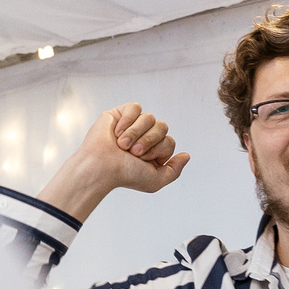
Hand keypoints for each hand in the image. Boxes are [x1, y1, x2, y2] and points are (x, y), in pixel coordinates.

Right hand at [35, 103, 188, 223]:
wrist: (101, 167)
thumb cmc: (124, 175)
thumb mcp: (155, 180)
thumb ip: (174, 171)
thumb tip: (186, 155)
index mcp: (153, 151)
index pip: (170, 141)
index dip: (158, 150)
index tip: (141, 160)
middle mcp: (144, 136)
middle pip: (163, 127)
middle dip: (149, 141)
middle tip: (133, 152)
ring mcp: (132, 125)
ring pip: (150, 117)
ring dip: (136, 133)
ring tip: (122, 145)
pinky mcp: (119, 114)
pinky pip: (135, 108)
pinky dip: (128, 121)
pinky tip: (118, 132)